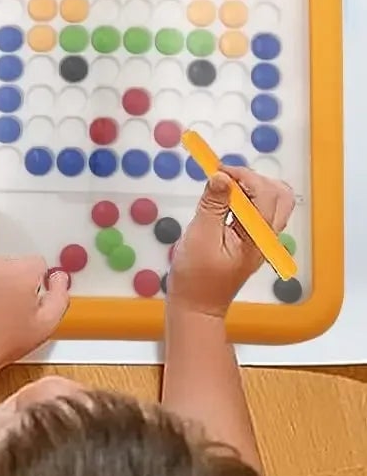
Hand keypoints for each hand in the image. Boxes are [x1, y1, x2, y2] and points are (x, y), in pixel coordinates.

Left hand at [0, 254, 70, 380]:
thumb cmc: (1, 343)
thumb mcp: (44, 327)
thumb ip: (60, 297)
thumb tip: (60, 277)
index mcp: (20, 273)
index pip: (36, 263)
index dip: (34, 282)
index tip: (26, 297)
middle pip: (8, 263)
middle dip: (8, 280)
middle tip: (2, 308)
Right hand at [167, 165, 294, 319]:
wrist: (197, 305)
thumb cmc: (197, 276)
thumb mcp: (201, 236)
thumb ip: (213, 205)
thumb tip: (221, 177)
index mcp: (258, 236)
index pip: (265, 194)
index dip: (242, 176)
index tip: (216, 171)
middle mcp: (266, 236)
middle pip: (279, 195)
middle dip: (252, 179)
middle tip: (222, 178)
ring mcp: (260, 239)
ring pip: (271, 202)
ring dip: (249, 188)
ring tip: (220, 187)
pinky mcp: (250, 240)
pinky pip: (257, 211)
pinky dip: (244, 199)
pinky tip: (222, 201)